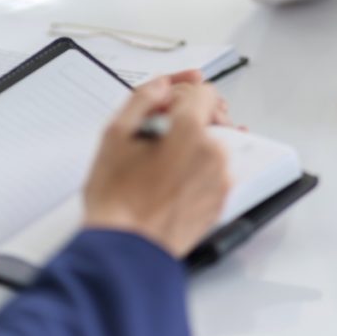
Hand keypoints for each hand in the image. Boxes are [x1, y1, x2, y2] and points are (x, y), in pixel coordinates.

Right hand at [83, 77, 231, 256]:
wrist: (126, 249)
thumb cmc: (117, 201)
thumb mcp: (115, 136)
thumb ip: (142, 99)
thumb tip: (162, 86)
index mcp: (190, 131)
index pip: (202, 91)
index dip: (179, 93)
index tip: (167, 104)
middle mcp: (213, 153)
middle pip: (210, 117)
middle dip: (186, 119)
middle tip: (157, 136)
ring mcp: (220, 179)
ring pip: (212, 144)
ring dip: (192, 146)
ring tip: (160, 165)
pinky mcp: (221, 200)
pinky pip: (214, 171)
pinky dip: (198, 169)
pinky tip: (171, 181)